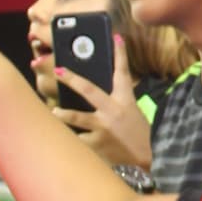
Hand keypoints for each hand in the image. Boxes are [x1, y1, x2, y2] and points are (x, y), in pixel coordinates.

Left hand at [53, 35, 153, 168]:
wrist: (147, 164)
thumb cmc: (139, 137)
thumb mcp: (132, 114)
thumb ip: (115, 104)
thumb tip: (94, 95)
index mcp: (125, 101)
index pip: (122, 73)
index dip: (120, 54)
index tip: (117, 37)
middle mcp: (112, 112)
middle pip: (88, 89)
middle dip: (71, 78)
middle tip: (58, 69)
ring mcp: (103, 129)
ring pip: (76, 118)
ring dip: (62, 114)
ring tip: (54, 112)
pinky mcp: (95, 145)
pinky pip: (78, 140)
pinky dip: (74, 140)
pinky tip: (68, 143)